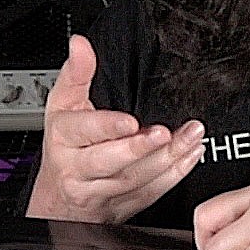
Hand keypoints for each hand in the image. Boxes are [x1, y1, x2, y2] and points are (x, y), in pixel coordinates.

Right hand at [26, 35, 203, 223]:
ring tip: (191, 137)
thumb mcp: (62, 104)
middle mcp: (78, 168)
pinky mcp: (122, 205)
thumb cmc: (65, 143)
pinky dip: (174, 175)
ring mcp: (100, 190)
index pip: (84, 131)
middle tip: (165, 133)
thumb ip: (75, 73)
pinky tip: (191, 155)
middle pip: (108, 161)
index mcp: (64, 137)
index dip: (108, 127)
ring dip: (166, 159)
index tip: (131, 122)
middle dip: (139, 148)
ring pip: (134, 179)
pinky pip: (150, 192)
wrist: (59, 196)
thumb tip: (80, 44)